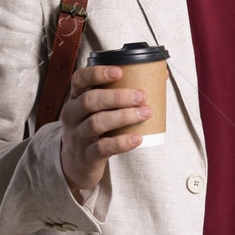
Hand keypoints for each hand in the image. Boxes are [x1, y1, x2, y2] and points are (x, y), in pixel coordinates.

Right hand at [59, 65, 149, 194]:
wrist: (79, 163)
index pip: (79, 79)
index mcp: (77, 98)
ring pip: (96, 123)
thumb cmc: (98, 128)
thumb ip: (124, 92)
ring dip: (123, 116)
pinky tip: (137, 138)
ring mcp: (77, 136)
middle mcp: (72, 115)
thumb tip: (161, 75)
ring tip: (145, 113)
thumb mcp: (101, 109)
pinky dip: (121, 142)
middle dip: (117, 96)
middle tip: (141, 96)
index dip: (97, 73)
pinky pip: (102, 148)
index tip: (119, 71)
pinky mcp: (86, 156)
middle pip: (89, 100)